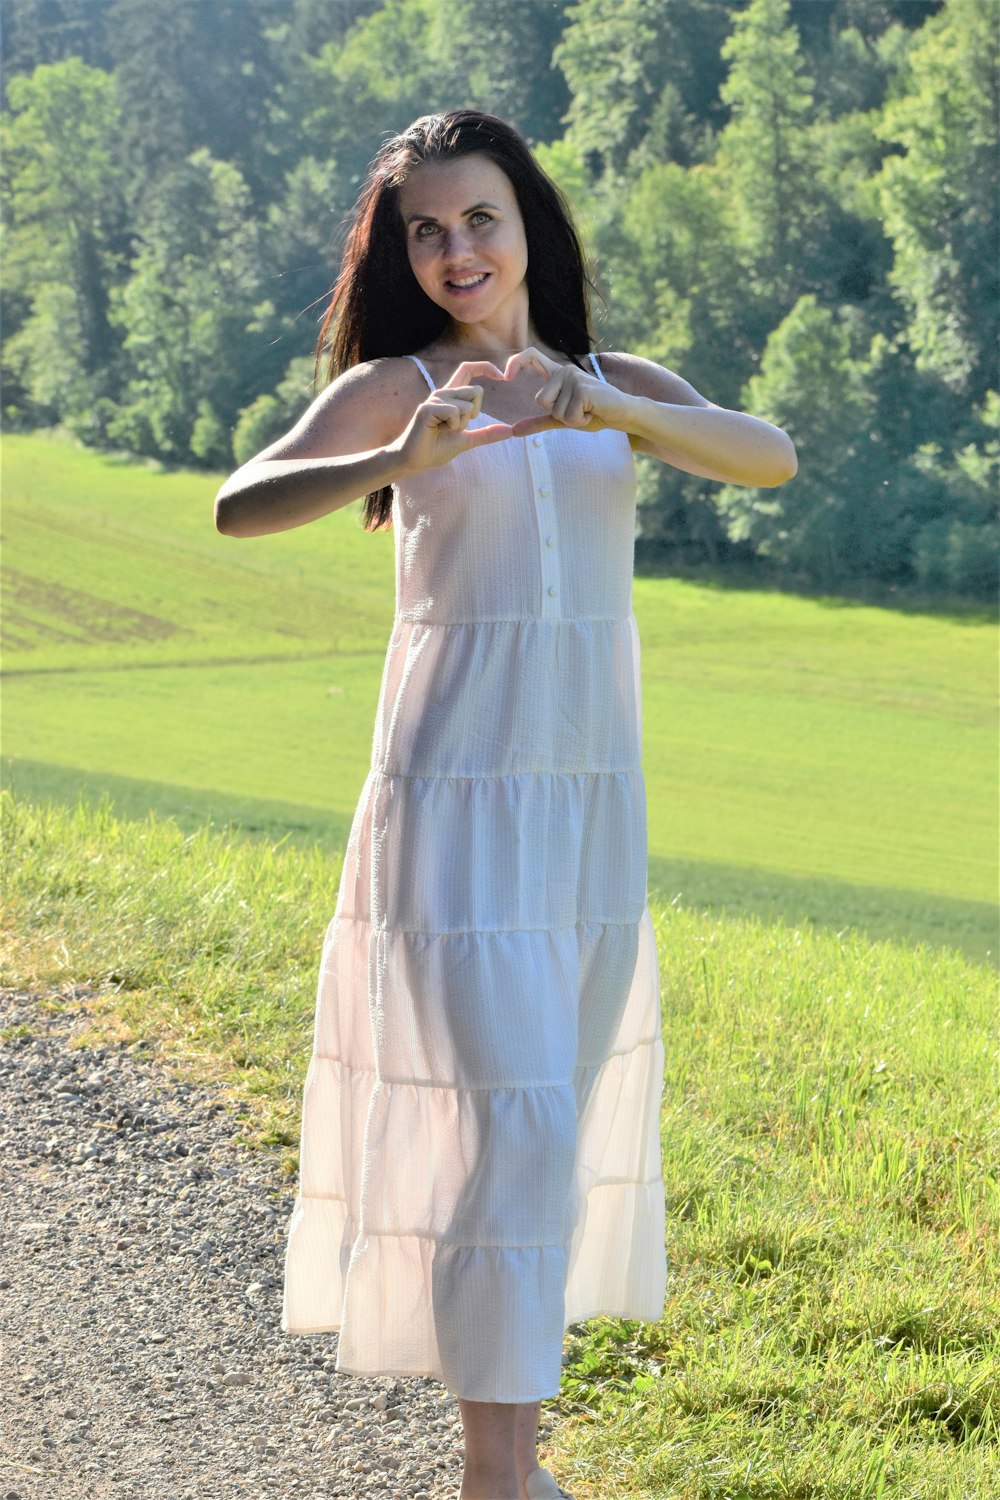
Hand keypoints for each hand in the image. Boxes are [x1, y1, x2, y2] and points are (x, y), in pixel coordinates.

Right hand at [393, 361, 513, 474]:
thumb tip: (510, 431)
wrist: (415, 460)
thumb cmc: (436, 448)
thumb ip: (486, 434)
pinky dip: (452, 427)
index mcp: (451, 396)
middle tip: (456, 427)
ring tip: (443, 430)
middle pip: (476, 391)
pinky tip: (437, 430)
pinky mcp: (428, 408)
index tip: (502, 376)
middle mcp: (443, 393)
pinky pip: (454, 412)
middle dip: (474, 415)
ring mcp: (435, 399)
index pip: (468, 369)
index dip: (485, 367)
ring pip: (466, 405)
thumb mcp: (467, 440)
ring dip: (461, 424)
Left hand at [501, 347, 632, 436]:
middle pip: (541, 399)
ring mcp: (574, 377)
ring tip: (587, 411)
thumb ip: (539, 422)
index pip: (531, 355)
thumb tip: (514, 430)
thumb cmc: (594, 414)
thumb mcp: (562, 419)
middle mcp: (564, 371)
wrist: (622, 413)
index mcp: (558, 374)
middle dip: (558, 414)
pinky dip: (581, 421)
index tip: (505, 377)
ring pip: (556, 410)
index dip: (515, 362)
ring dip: (571, 419)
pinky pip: (569, 415)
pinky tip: (593, 412)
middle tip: (578, 410)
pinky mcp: (582, 388)